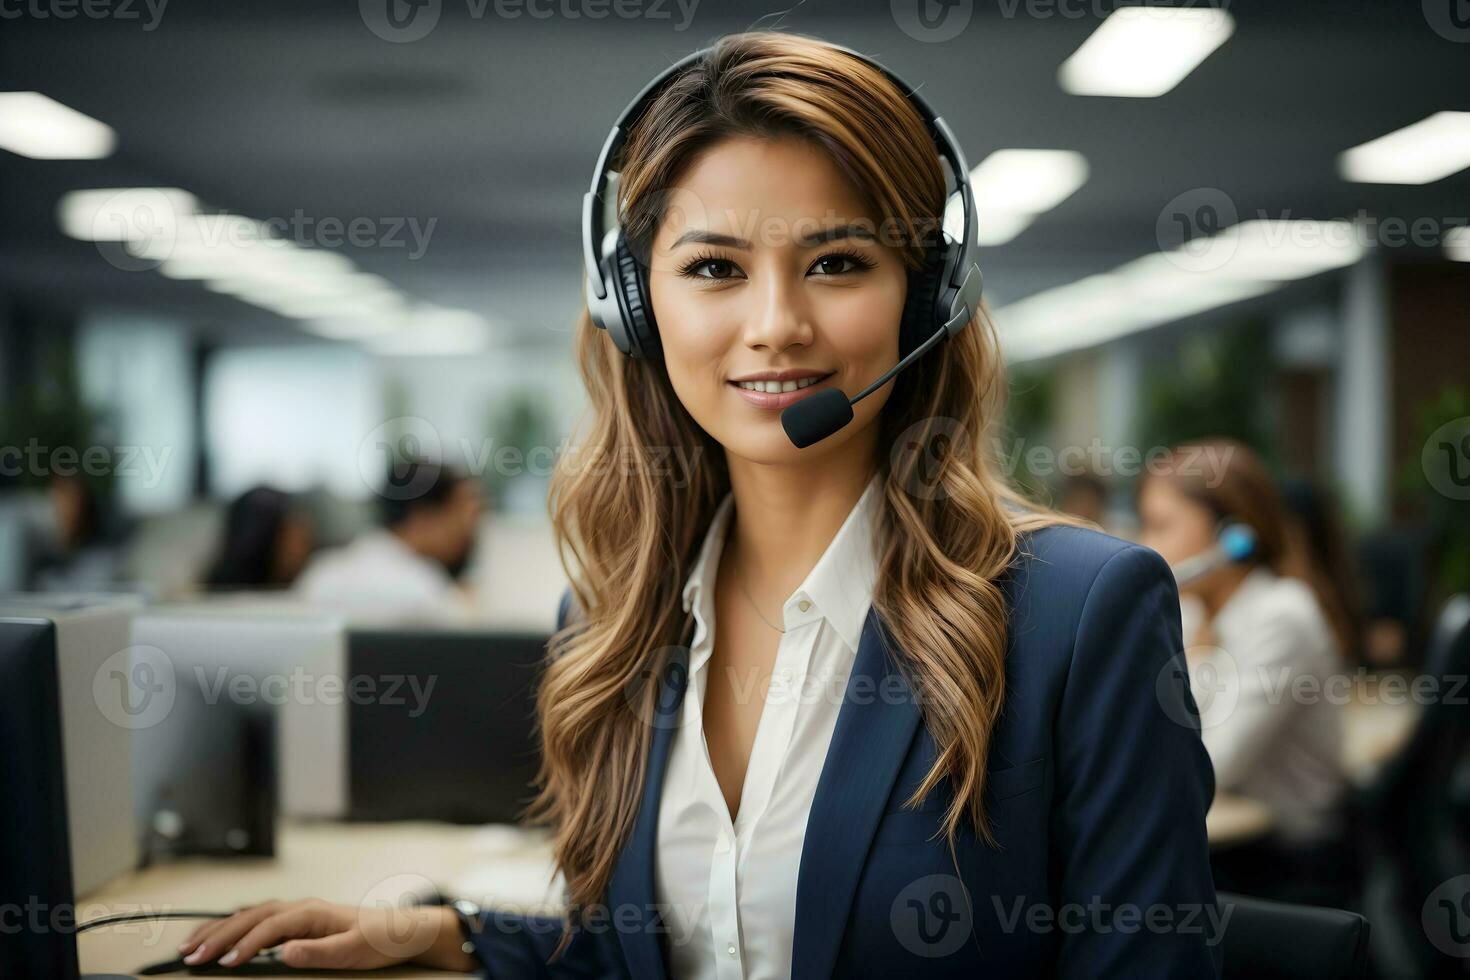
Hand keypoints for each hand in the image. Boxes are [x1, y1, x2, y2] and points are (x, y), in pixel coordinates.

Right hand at [177, 898, 471, 970]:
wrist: (400, 930)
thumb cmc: (378, 940)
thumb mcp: (354, 951)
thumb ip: (319, 952)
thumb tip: (285, 952)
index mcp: (312, 912)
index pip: (269, 927)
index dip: (244, 945)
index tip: (223, 964)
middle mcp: (300, 908)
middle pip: (251, 917)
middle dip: (219, 936)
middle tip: (191, 956)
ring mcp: (297, 912)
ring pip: (248, 915)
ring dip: (219, 928)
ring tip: (191, 945)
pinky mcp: (297, 920)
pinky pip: (257, 919)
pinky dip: (233, 926)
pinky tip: (218, 934)